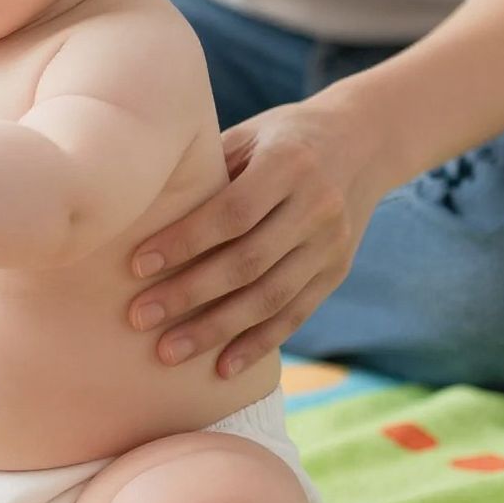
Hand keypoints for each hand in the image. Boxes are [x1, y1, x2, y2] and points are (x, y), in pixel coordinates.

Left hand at [129, 99, 385, 374]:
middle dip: (189, 294)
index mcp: (289, 164)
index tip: (138, 265)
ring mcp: (331, 244)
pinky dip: (259, 343)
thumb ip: (207, 170)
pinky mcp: (336, 271)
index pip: (230, 212)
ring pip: (271, 297)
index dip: (184, 242)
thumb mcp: (249, 135)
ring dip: (217, 330)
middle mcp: (316, 206)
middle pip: (248, 262)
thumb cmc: (283, 137)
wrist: (365, 139)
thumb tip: (140, 206)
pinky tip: (223, 367)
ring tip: (168, 352)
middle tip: (139, 317)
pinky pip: (295, 314)